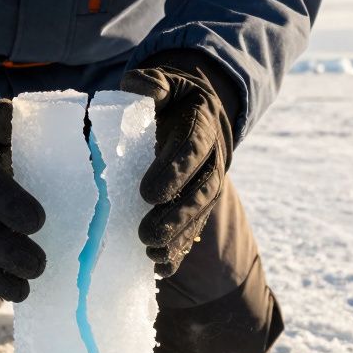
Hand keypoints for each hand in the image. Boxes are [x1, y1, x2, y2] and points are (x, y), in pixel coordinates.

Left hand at [121, 52, 236, 276]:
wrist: (192, 114)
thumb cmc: (169, 100)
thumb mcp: (164, 84)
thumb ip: (152, 83)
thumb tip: (141, 88)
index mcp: (202, 128)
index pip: (192, 150)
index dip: (174, 172)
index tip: (147, 193)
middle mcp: (211, 162)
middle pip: (201, 193)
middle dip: (177, 217)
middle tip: (147, 234)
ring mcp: (206, 188)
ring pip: (199, 218)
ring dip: (178, 239)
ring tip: (152, 255)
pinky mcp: (197, 208)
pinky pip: (193, 233)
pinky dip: (178, 253)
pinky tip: (159, 269)